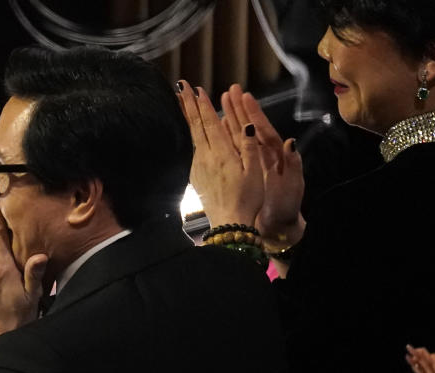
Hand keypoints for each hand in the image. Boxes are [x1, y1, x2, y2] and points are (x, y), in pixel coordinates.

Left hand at [177, 80, 262, 226]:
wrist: (230, 223)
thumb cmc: (247, 198)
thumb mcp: (255, 172)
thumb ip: (250, 147)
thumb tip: (247, 125)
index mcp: (222, 153)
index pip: (210, 123)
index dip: (203, 105)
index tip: (196, 89)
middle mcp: (206, 158)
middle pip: (195, 125)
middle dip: (188, 104)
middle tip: (179, 86)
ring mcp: (198, 167)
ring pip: (190, 136)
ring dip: (185, 117)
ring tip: (179, 101)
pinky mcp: (195, 176)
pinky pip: (190, 149)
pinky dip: (187, 134)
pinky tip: (186, 130)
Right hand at [236, 91, 305, 248]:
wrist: (277, 227)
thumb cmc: (286, 207)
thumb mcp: (293, 186)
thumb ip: (293, 165)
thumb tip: (291, 143)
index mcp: (276, 156)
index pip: (263, 129)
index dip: (254, 113)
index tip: (245, 96)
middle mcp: (263, 155)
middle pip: (249, 127)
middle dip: (239, 108)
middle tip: (230, 90)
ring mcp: (252, 162)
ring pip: (239, 134)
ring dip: (231, 117)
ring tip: (222, 100)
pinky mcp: (243, 170)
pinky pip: (232, 149)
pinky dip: (225, 135)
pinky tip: (217, 125)